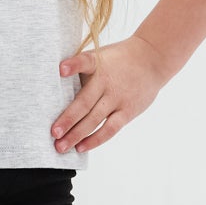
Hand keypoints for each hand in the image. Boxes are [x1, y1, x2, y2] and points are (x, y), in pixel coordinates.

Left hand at [52, 36, 169, 154]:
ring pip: (95, 119)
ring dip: (77, 134)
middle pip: (85, 102)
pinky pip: (110, 129)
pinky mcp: (127, 111)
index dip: (73, 66)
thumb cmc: (118, 60)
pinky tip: (81, 147)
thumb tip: (55, 86)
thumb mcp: (100, 57)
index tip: (60, 70)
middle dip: (68, 119)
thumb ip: (82, 71)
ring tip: (61, 146)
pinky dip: (95, 139)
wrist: (152, 59)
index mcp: (97, 64)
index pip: (85, 62)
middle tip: (53, 133)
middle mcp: (107, 82)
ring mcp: (118, 98)